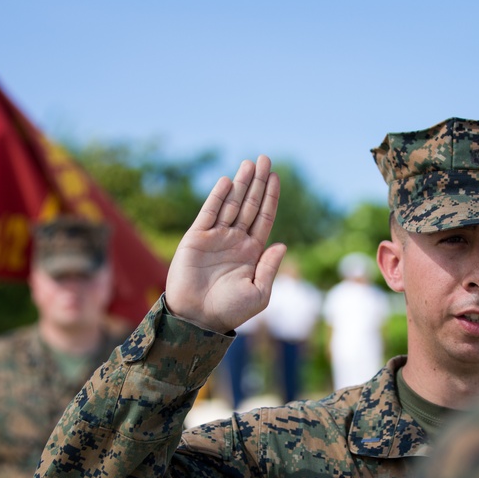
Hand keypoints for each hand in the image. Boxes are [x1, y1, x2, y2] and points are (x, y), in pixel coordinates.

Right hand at [166, 155, 286, 332]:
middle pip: (249, 204)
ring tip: (250, 163)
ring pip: (231, 204)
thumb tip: (281, 244)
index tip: (276, 177)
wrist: (197, 319)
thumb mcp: (259, 292)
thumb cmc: (230, 311)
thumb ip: (269, 268)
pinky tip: (228, 181)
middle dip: (257, 182)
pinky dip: (218, 196)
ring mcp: (216, 237)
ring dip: (241, 183)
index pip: (264, 217)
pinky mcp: (196, 238)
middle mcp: (235, 240)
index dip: (270, 197)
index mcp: (252, 252)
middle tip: (265, 158)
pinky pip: (209, 212)